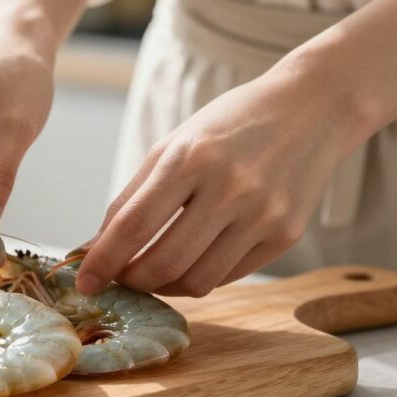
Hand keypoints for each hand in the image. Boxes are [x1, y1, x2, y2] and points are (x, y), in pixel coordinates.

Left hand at [76, 62, 359, 296]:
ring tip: (150, 273)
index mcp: (189, 158)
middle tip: (117, 279)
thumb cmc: (228, 126)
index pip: (133, 226)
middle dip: (131, 280)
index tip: (84, 282)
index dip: (103, 261)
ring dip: (163, 287)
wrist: (311, 109)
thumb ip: (132, 198)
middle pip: (163, 262)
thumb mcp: (172, 146)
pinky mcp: (286, 236)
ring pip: (196, 280)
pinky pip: (228, 276)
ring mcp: (262, 215)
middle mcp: (229, 188)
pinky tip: (187, 263)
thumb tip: (95, 247)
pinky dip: (198, 278)